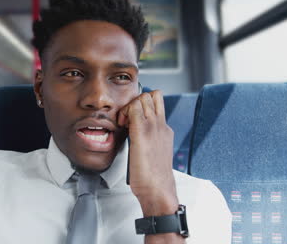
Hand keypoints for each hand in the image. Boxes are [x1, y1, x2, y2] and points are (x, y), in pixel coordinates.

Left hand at [118, 90, 178, 215]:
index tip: (131, 120)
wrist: (158, 190)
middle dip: (136, 101)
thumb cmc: (153, 178)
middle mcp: (161, 125)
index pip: (156, 103)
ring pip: (144, 97)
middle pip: (152, 95)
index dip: (142, 106)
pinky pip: (135, 107)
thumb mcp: (153, 154)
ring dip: (130, 105)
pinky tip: (122, 125)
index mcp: (164, 130)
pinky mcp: (142, 132)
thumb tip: (135, 138)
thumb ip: (147, 142)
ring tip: (124, 122)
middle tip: (127, 118)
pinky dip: (126, 112)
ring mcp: (153, 127)